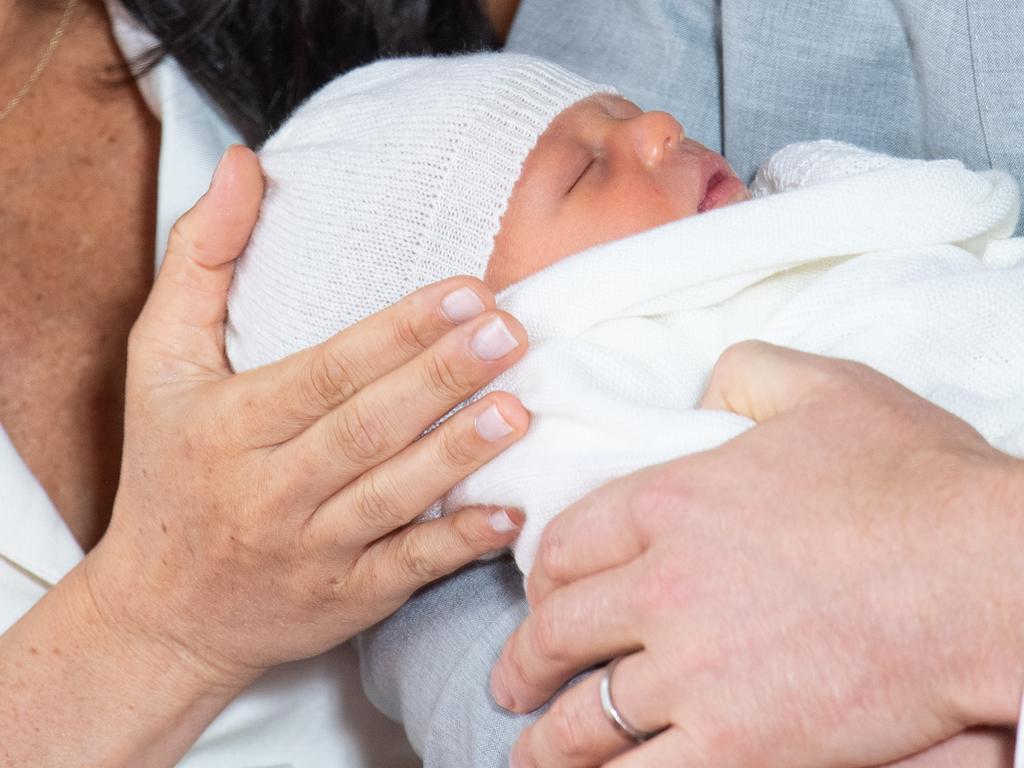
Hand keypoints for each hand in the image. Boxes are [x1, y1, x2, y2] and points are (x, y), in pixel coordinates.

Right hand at [86, 146, 530, 688]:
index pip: (324, 372)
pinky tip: (510, 512)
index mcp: (229, 425)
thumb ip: (200, 260)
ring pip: (392, 497)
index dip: (397, 332)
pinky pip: (407, 570)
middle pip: (365, 428)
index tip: (464, 290)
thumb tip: (244, 164)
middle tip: (510, 331)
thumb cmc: (167, 471)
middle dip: (441, 378)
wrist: (161, 614)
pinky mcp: (346, 600)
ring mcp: (311, 551)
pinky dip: (458, 543)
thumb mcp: (157, 362)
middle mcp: (269, 491)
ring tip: (519, 408)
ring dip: (458, 454)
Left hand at [492, 342, 1023, 767]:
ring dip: (546, 740)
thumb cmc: (914, 478)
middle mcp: (661, 587)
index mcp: (669, 502)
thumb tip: (705, 388)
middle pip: (557, 632)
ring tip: (531, 753)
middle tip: (512, 682)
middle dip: (524, 663)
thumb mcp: (822, 388)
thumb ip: (745, 374)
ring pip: (584, 718)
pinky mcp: (737, 746)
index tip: (538, 598)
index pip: (565, 545)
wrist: (985, 572)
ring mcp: (693, 673)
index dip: (540, 578)